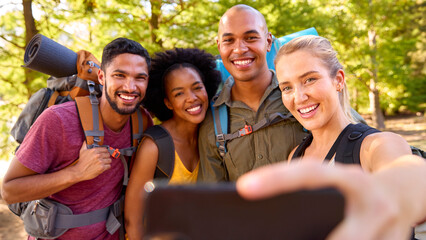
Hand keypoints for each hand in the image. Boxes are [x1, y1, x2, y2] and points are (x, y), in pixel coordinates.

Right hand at [69, 142, 111, 180]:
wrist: (79, 172)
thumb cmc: (81, 162)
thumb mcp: (82, 151)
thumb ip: (85, 145)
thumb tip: (86, 141)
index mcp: (94, 150)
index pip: (105, 149)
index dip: (105, 152)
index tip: (104, 154)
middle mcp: (98, 155)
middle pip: (108, 154)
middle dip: (106, 157)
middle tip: (103, 159)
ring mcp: (100, 161)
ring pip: (109, 160)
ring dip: (107, 162)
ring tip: (103, 163)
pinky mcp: (102, 168)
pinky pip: (109, 166)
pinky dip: (107, 167)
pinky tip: (103, 167)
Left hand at [236, 161, 412, 239]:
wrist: (408, 189)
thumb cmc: (361, 187)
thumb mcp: (339, 180)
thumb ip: (312, 189)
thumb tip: (269, 211)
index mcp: (351, 178)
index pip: (310, 173)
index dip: (277, 179)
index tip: (244, 187)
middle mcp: (372, 203)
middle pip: (336, 235)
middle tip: (266, 239)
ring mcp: (389, 228)